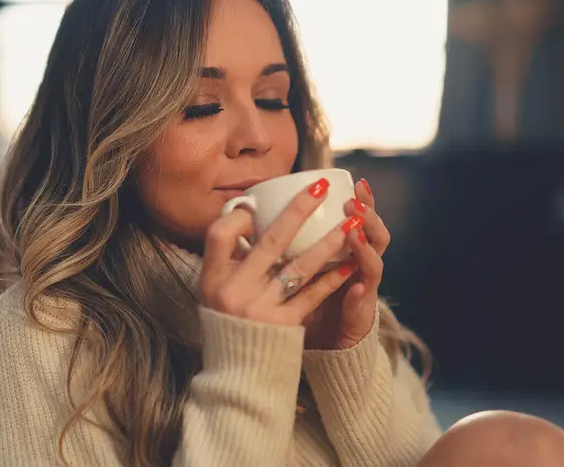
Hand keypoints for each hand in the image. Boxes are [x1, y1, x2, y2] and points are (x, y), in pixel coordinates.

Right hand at [200, 178, 361, 326]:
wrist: (237, 375)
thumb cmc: (228, 324)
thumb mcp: (214, 292)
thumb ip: (229, 260)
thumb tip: (246, 214)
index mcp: (212, 280)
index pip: (220, 234)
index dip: (239, 218)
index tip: (256, 206)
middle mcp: (233, 292)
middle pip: (270, 242)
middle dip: (299, 210)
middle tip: (319, 188)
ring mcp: (260, 309)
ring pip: (300, 266)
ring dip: (329, 241)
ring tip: (351, 221)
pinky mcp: (284, 326)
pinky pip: (313, 294)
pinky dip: (332, 276)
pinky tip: (349, 262)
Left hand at [303, 178, 388, 349]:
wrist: (326, 346)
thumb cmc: (309, 303)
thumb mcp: (300, 269)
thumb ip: (287, 245)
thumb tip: (254, 215)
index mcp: (350, 252)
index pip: (363, 220)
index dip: (364, 202)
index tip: (354, 182)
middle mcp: (362, 268)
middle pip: (377, 236)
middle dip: (369, 216)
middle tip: (355, 201)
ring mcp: (365, 292)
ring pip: (374, 265)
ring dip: (365, 248)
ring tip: (354, 233)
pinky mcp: (360, 318)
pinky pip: (361, 305)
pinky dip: (359, 295)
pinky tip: (354, 288)